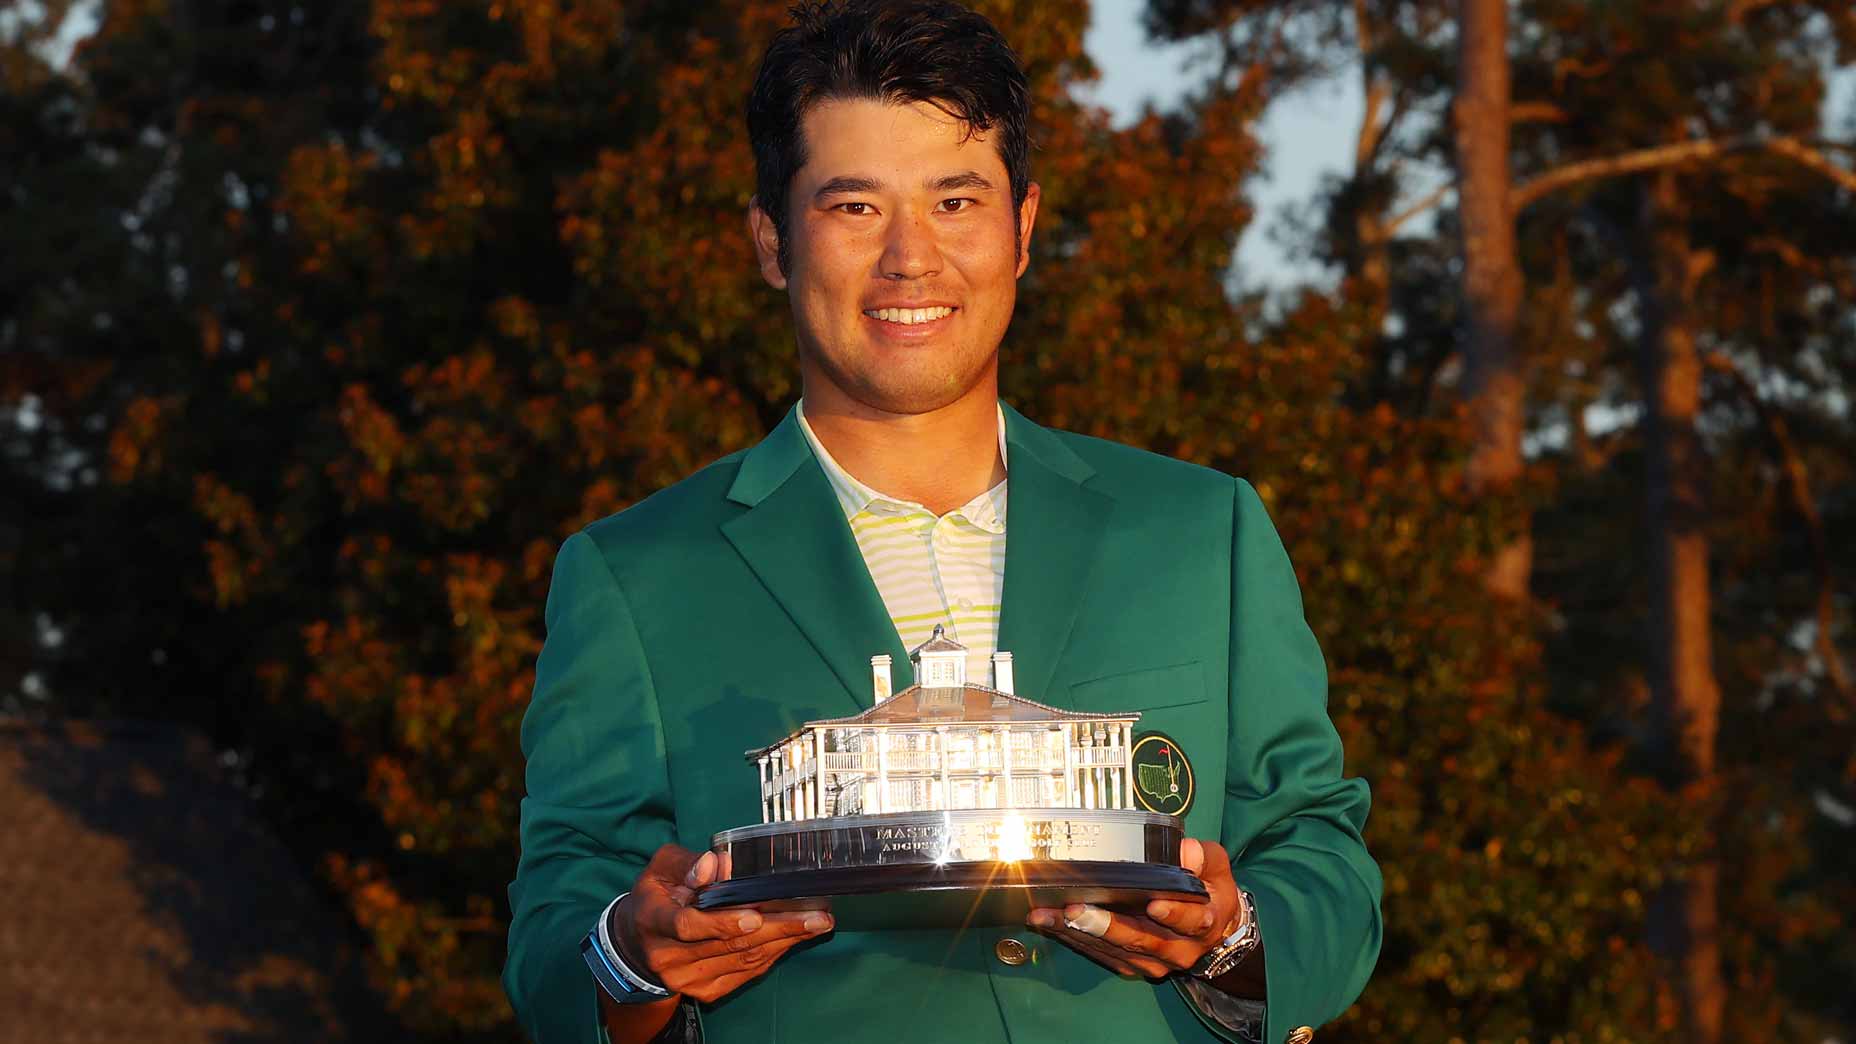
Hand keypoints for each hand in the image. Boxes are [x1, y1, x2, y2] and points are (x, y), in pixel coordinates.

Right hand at [614, 844, 832, 1003]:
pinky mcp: (704, 990)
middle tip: (815, 916)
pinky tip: (794, 938)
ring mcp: (686, 979)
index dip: (722, 922)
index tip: (755, 916)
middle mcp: (668, 955)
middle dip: (777, 928)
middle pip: (727, 945)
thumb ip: (688, 863)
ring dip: (784, 941)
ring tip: (816, 923)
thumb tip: (718, 864)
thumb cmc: (657, 895)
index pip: (686, 925)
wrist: (639, 942)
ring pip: (742, 960)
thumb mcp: (662, 868)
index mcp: (654, 920)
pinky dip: (773, 954)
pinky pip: (745, 973)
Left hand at [1025, 838, 1240, 979]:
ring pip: (1115, 950)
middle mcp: (1178, 949)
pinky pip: (1102, 955)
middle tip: (1075, 910)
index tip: (1154, 905)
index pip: (1190, 920)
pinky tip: (1051, 925)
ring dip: (1079, 934)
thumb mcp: (1215, 868)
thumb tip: (1186, 850)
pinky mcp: (1133, 965)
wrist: (1212, 929)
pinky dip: (1075, 940)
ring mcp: (1154, 961)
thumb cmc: (1210, 891)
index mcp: (1202, 922)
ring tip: (1048, 916)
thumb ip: (1202, 858)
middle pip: (1141, 940)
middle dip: (1106, 926)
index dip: (1173, 914)